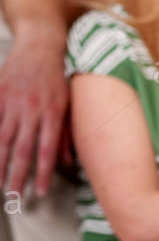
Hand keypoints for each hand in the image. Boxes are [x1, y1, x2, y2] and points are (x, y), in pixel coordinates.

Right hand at [0, 33, 70, 197]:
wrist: (40, 44)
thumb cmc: (58, 78)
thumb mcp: (71, 105)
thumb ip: (67, 135)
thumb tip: (68, 163)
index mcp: (53, 113)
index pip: (47, 150)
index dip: (42, 174)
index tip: (39, 193)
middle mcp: (32, 109)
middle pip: (23, 150)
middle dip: (18, 176)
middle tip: (15, 196)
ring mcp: (12, 101)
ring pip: (3, 138)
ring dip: (0, 163)